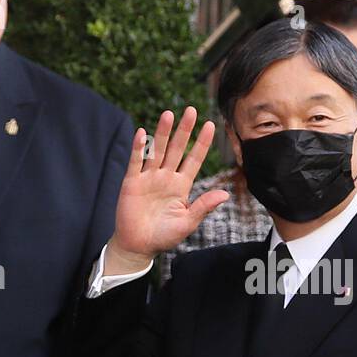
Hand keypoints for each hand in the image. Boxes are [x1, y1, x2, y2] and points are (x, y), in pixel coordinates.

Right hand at [105, 107, 227, 273]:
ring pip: (157, 151)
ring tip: (168, 114)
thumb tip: (224, 194)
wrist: (139, 246)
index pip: (194, 159)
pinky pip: (136, 162)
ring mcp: (148, 178)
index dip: (202, 143)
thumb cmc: (164, 235)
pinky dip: (138, 148)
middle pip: (176, 149)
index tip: (210, 125)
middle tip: (191, 110)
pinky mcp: (132, 182)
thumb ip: (203, 206)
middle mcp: (166, 177)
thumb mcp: (188, 222)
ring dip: (162, 133)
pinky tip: (142, 133)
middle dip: (184, 130)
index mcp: (181, 185)